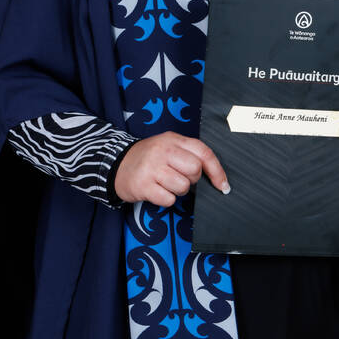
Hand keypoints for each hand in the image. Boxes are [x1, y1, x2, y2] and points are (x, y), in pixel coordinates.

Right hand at [114, 132, 229, 207]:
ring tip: (165, 184)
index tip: (223, 185)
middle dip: (192, 180)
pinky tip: (156, 190)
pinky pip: (168, 199)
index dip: (217, 171)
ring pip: (183, 187)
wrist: (116, 164)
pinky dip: (165, 199)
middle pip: (195, 170)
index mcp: (173, 139)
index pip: (204, 153)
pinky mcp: (143, 185)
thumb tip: (215, 175)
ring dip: (178, 191)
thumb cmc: (148, 158)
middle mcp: (163, 150)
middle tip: (180, 178)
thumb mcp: (168, 146)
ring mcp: (152, 167)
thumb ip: (189, 154)